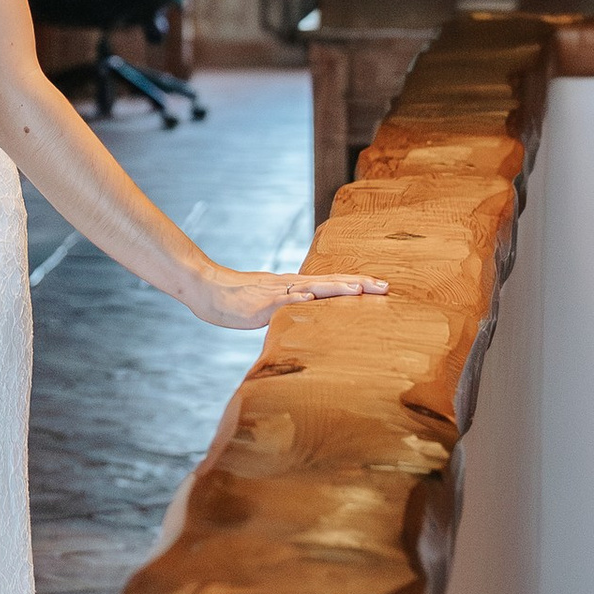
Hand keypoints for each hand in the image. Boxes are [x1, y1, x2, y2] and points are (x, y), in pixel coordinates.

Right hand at [189, 266, 390, 329]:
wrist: (207, 289)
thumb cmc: (237, 299)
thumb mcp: (271, 304)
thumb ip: (292, 307)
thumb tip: (311, 312)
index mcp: (295, 286)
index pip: (333, 283)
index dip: (358, 284)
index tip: (383, 287)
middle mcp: (290, 285)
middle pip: (331, 282)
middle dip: (359, 284)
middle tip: (386, 287)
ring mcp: (275, 293)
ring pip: (311, 288)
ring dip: (335, 289)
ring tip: (359, 290)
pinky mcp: (260, 304)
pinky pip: (281, 301)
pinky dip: (297, 299)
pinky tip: (312, 299)